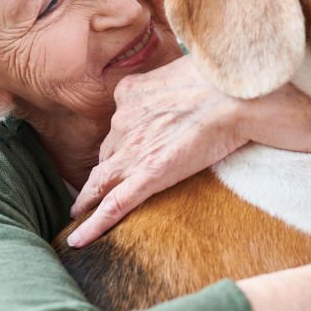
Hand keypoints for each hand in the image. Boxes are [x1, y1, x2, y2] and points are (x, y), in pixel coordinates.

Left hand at [67, 56, 248, 247]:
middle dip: (103, 170)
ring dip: (88, 198)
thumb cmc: (220, 80)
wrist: (233, 96)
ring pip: (100, 181)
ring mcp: (133, 152)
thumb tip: (184, 87)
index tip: (117, 151)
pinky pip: (114, 205)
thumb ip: (172, 82)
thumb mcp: (184, 69)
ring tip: (77, 214)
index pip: (120, 124)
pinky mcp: (148, 176)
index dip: (118, 141)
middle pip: (107, 153)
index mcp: (130, 94)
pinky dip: (93, 225)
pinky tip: (79, 241)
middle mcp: (124, 122)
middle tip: (95, 187)